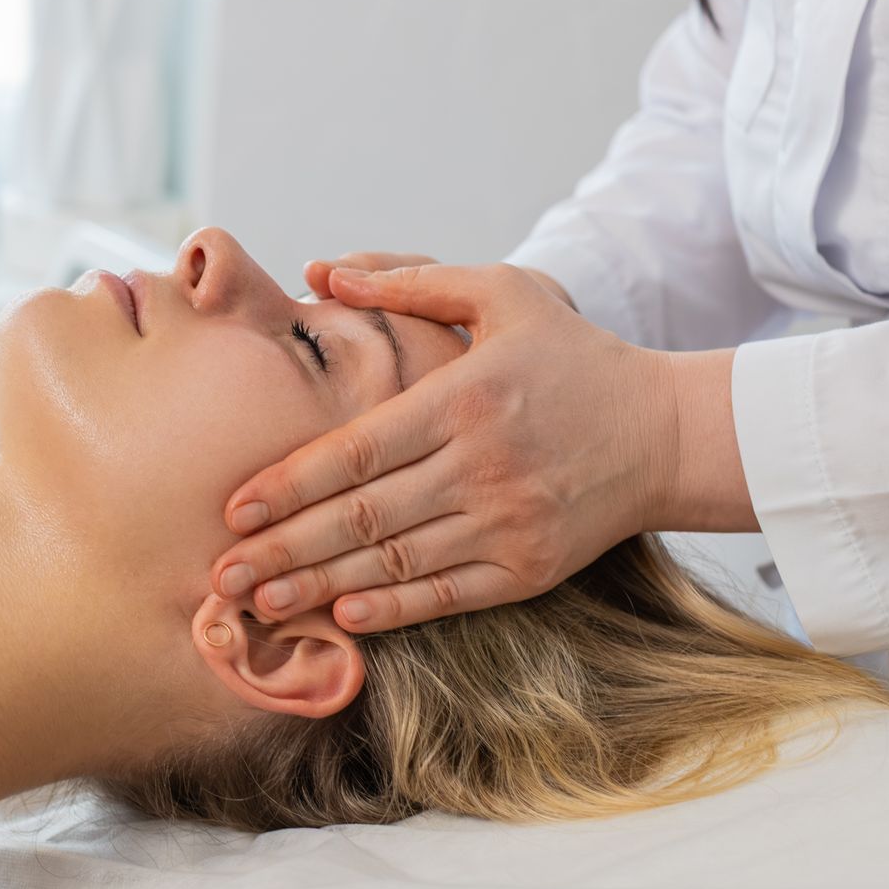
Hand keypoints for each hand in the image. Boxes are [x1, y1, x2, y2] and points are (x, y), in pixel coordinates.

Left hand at [210, 261, 747, 631]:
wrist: (667, 431)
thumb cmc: (573, 355)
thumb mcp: (504, 292)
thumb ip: (412, 281)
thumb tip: (324, 271)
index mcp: (464, 397)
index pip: (357, 450)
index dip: (290, 484)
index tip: (234, 507)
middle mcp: (481, 464)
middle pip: (363, 515)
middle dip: (284, 547)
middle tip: (221, 573)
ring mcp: (507, 520)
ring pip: (396, 562)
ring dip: (321, 586)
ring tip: (258, 601)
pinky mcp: (531, 566)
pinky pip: (448, 595)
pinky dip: (393, 611)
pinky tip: (342, 617)